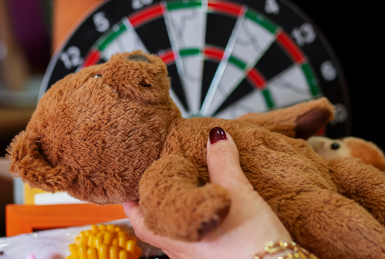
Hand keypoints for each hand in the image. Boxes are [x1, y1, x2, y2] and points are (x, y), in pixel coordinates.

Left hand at [124, 128, 290, 258]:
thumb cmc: (252, 242)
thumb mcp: (236, 193)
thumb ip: (223, 162)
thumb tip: (216, 137)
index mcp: (176, 236)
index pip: (139, 220)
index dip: (134, 203)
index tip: (132, 188)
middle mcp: (183, 253)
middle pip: (156, 230)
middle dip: (156, 209)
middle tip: (160, 188)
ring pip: (178, 239)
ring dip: (179, 220)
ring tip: (189, 199)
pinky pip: (199, 247)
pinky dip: (199, 231)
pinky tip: (213, 221)